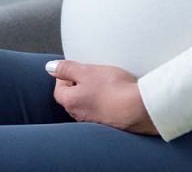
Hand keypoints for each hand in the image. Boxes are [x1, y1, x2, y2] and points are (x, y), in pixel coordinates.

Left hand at [46, 59, 160, 135]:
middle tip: (92, 75)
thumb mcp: (86, 71)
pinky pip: (102, 111)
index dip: (66, 76)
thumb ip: (66, 68)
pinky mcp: (110, 124)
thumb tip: (50, 68)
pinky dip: (106, 103)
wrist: (141, 109)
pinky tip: (116, 96)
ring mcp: (95, 122)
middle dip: (79, 85)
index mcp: (71, 102)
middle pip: (73, 98)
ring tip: (106, 84)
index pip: (59, 89)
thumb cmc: (113, 89)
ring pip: (88, 105)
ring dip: (93, 94)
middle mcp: (80, 116)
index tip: (75, 69)